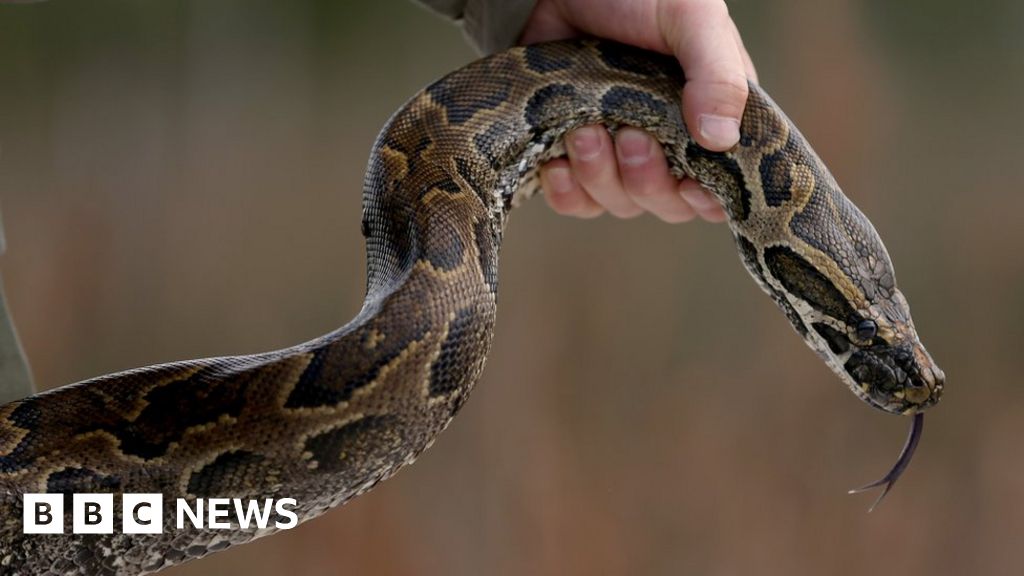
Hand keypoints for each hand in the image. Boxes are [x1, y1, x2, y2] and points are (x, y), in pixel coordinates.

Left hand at [519, 0, 757, 222]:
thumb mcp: (690, 18)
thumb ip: (716, 74)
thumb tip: (721, 139)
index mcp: (708, 114)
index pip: (720, 186)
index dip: (705, 199)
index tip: (690, 186)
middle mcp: (668, 142)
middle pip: (665, 204)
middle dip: (646, 179)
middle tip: (629, 135)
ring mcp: (617, 151)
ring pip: (618, 202)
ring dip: (600, 176)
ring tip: (584, 130)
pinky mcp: (572, 154)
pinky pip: (575, 201)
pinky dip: (566, 190)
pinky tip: (556, 162)